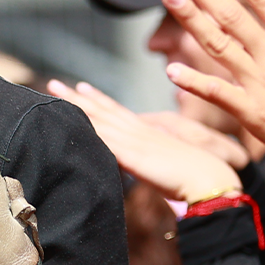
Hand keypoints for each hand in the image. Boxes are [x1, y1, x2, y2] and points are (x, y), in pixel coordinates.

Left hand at [46, 79, 242, 201]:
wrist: (210, 180)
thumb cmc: (197, 177)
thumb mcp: (169, 164)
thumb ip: (152, 160)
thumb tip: (139, 163)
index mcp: (149, 133)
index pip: (118, 112)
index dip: (98, 99)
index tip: (80, 87)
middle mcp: (140, 132)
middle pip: (103, 111)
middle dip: (79, 97)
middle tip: (54, 83)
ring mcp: (136, 142)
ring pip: (100, 119)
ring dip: (77, 106)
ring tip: (56, 93)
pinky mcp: (134, 156)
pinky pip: (106, 141)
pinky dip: (89, 129)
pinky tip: (70, 122)